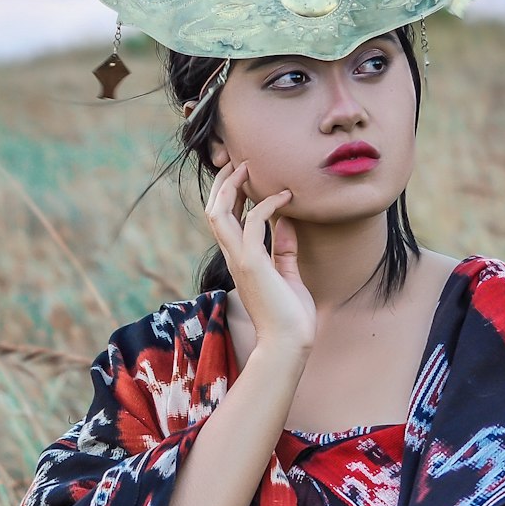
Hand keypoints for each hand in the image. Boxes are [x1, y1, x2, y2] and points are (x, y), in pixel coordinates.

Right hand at [205, 161, 315, 355]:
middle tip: (240, 161)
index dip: (229, 193)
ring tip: (250, 167)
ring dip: (233, 186)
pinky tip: (286, 197)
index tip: (245, 174)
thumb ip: (284, 251)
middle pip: (213, 210)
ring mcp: (240, 260)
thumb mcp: (288, 275)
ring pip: (220, 213)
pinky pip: (254, 223)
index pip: (224, 219)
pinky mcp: (253, 264)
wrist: (289, 344)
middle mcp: (234, 257)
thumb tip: (287, 224)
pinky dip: (268, 204)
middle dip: (223, 182)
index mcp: (240, 259)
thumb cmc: (290, 316)